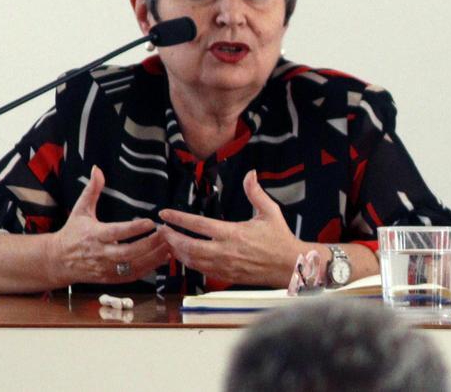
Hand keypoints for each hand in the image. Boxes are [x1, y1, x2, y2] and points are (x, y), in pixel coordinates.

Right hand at [45, 165, 169, 284]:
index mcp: (94, 235)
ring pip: (133, 267)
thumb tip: (97, 168)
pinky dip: (149, 270)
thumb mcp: (80, 210)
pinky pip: (132, 277)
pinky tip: (162, 259)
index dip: (133, 229)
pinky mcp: (110, 279)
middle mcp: (101, 254)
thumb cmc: (72, 232)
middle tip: (166, 234)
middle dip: (149, 245)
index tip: (150, 222)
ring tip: (169, 246)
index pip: (116, 232)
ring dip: (153, 258)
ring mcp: (106, 269)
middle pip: (128, 253)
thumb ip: (92, 190)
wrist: (58, 261)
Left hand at [159, 170, 308, 287]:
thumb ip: (255, 192)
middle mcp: (226, 251)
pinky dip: (189, 264)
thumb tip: (250, 173)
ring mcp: (225, 266)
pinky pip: (201, 271)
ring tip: (167, 243)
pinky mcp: (226, 277)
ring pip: (192, 261)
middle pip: (189, 247)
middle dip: (171, 239)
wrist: (289, 266)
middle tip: (161, 231)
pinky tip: (183, 257)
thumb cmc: (280, 238)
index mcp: (233, 233)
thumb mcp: (270, 211)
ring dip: (177, 252)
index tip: (164, 214)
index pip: (198, 225)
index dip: (178, 219)